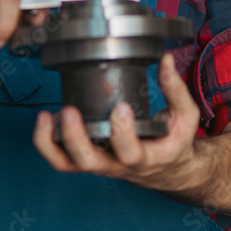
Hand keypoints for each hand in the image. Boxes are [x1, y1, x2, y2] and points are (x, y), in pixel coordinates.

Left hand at [33, 53, 203, 192]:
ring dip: (52, 142)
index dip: (122, 133)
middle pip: (90, 161)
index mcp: (146, 157)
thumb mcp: (184, 118)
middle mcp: (118, 164)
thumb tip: (165, 60)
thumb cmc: (174, 143)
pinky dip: (48, 142)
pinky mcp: (88, 159)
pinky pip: (61, 159)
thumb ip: (176, 90)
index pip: (131, 154)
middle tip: (69, 111)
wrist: (168, 170)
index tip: (121, 108)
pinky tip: (46, 119)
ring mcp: (100, 163)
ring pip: (69, 163)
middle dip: (75, 138)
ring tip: (45, 117)